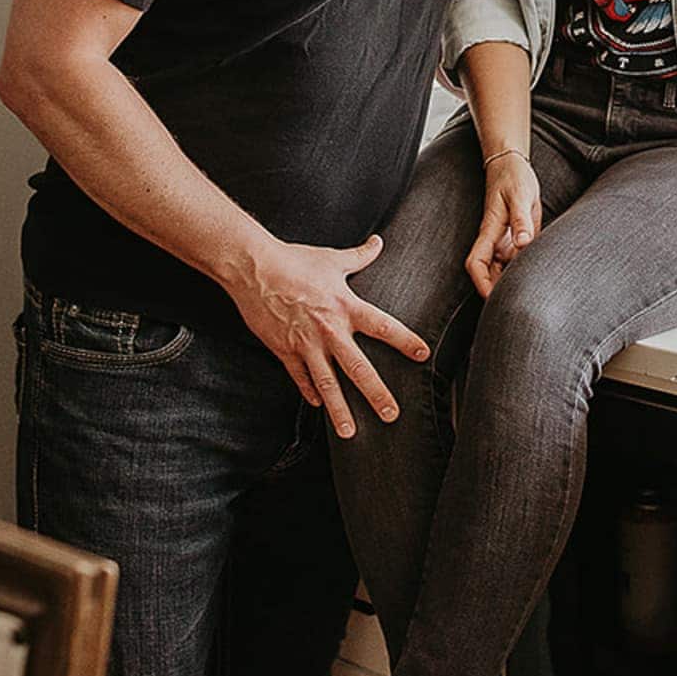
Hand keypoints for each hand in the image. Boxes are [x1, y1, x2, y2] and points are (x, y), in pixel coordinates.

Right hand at [231, 235, 428, 436]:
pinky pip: (299, 376)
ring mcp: (305, 343)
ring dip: (340, 409)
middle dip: (376, 393)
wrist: (253, 268)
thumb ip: (360, 256)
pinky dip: (309, 391)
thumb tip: (378, 242)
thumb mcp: (332, 258)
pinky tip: (317, 404)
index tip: (423, 355)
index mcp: (345, 306)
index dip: (405, 340)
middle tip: (392, 415)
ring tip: (350, 433)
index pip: (383, 327)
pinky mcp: (284, 350)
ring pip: (327, 383)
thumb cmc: (294, 260)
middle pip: (358, 367)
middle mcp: (329, 329)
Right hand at [466, 150, 542, 298]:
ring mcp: (503, 241)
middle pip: (487, 274)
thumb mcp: (521, 197)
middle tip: (515, 307)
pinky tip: (535, 279)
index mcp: (490, 231)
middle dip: (496, 292)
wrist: (512, 165)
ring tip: (529, 298)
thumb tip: (523, 242)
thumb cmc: (513, 178)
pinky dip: (520, 272)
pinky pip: (514, 262)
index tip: (492, 299)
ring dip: (508, 284)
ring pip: (501, 271)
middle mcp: (494, 241)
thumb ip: (521, 220)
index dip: (480, 284)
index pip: (476, 264)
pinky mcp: (515, 240)